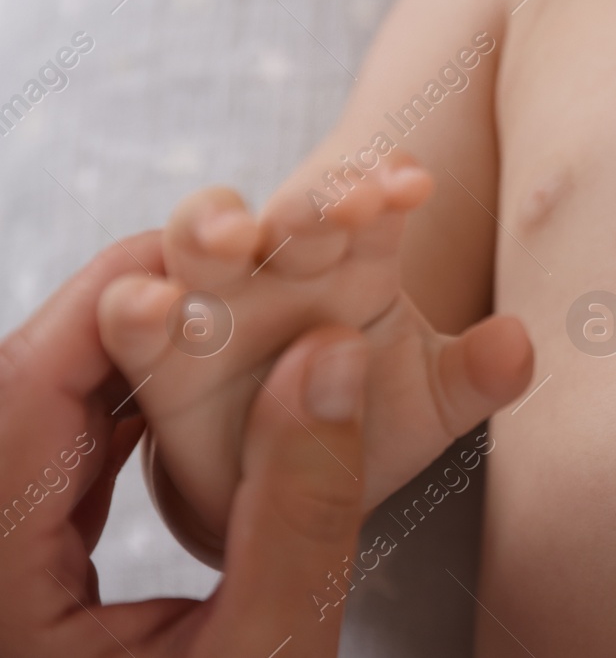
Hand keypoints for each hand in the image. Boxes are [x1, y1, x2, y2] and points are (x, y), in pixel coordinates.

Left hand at [0, 232, 367, 656]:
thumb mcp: (264, 655)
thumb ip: (300, 510)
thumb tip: (333, 361)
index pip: (20, 390)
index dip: (112, 299)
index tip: (208, 249)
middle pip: (28, 393)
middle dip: (135, 321)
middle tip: (240, 276)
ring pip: (44, 423)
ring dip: (137, 367)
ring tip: (237, 326)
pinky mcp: (20, 580)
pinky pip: (61, 469)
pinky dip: (131, 425)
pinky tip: (205, 407)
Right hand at [97, 159, 532, 559]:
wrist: (288, 489)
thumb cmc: (362, 418)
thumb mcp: (432, 401)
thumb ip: (478, 374)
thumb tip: (521, 345)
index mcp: (358, 258)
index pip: (375, 202)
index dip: (389, 183)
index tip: (413, 184)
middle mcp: (285, 264)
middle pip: (294, 211)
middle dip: (316, 201)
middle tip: (346, 202)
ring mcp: (219, 300)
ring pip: (202, 239)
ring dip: (212, 226)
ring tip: (235, 235)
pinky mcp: (159, 353)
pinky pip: (136, 318)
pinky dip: (137, 306)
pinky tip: (150, 305)